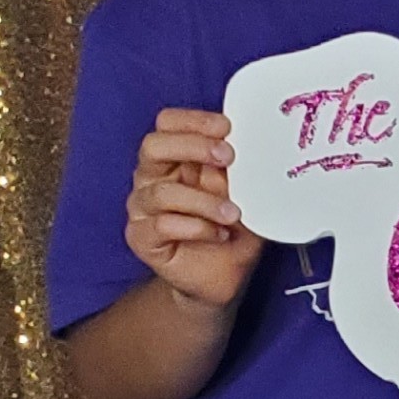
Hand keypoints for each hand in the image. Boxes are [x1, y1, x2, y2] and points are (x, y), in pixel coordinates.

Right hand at [125, 109, 259, 314]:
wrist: (224, 277)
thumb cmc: (233, 230)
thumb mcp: (245, 194)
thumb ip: (243, 169)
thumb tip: (257, 142)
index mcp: (175, 159)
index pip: (168, 124)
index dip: (194, 120)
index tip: (228, 127)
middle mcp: (152, 178)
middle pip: (153, 146)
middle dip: (193, 146)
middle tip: (228, 157)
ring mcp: (143, 208)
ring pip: (162, 192)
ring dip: (205, 201)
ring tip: (233, 213)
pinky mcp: (141, 237)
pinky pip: (162, 224)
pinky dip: (197, 228)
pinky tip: (219, 234)